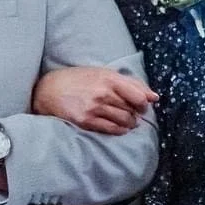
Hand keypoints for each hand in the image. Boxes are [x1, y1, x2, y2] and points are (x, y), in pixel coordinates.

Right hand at [32, 66, 157, 133]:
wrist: (50, 90)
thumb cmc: (80, 80)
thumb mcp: (103, 73)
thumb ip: (131, 83)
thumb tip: (154, 97)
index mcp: (110, 78)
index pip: (138, 96)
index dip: (144, 104)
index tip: (142, 106)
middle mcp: (103, 93)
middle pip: (132, 110)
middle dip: (136, 114)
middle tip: (133, 114)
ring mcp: (94, 108)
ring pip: (124, 121)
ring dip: (130, 123)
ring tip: (127, 121)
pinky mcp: (86, 121)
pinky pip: (111, 129)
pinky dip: (120, 130)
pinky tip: (119, 127)